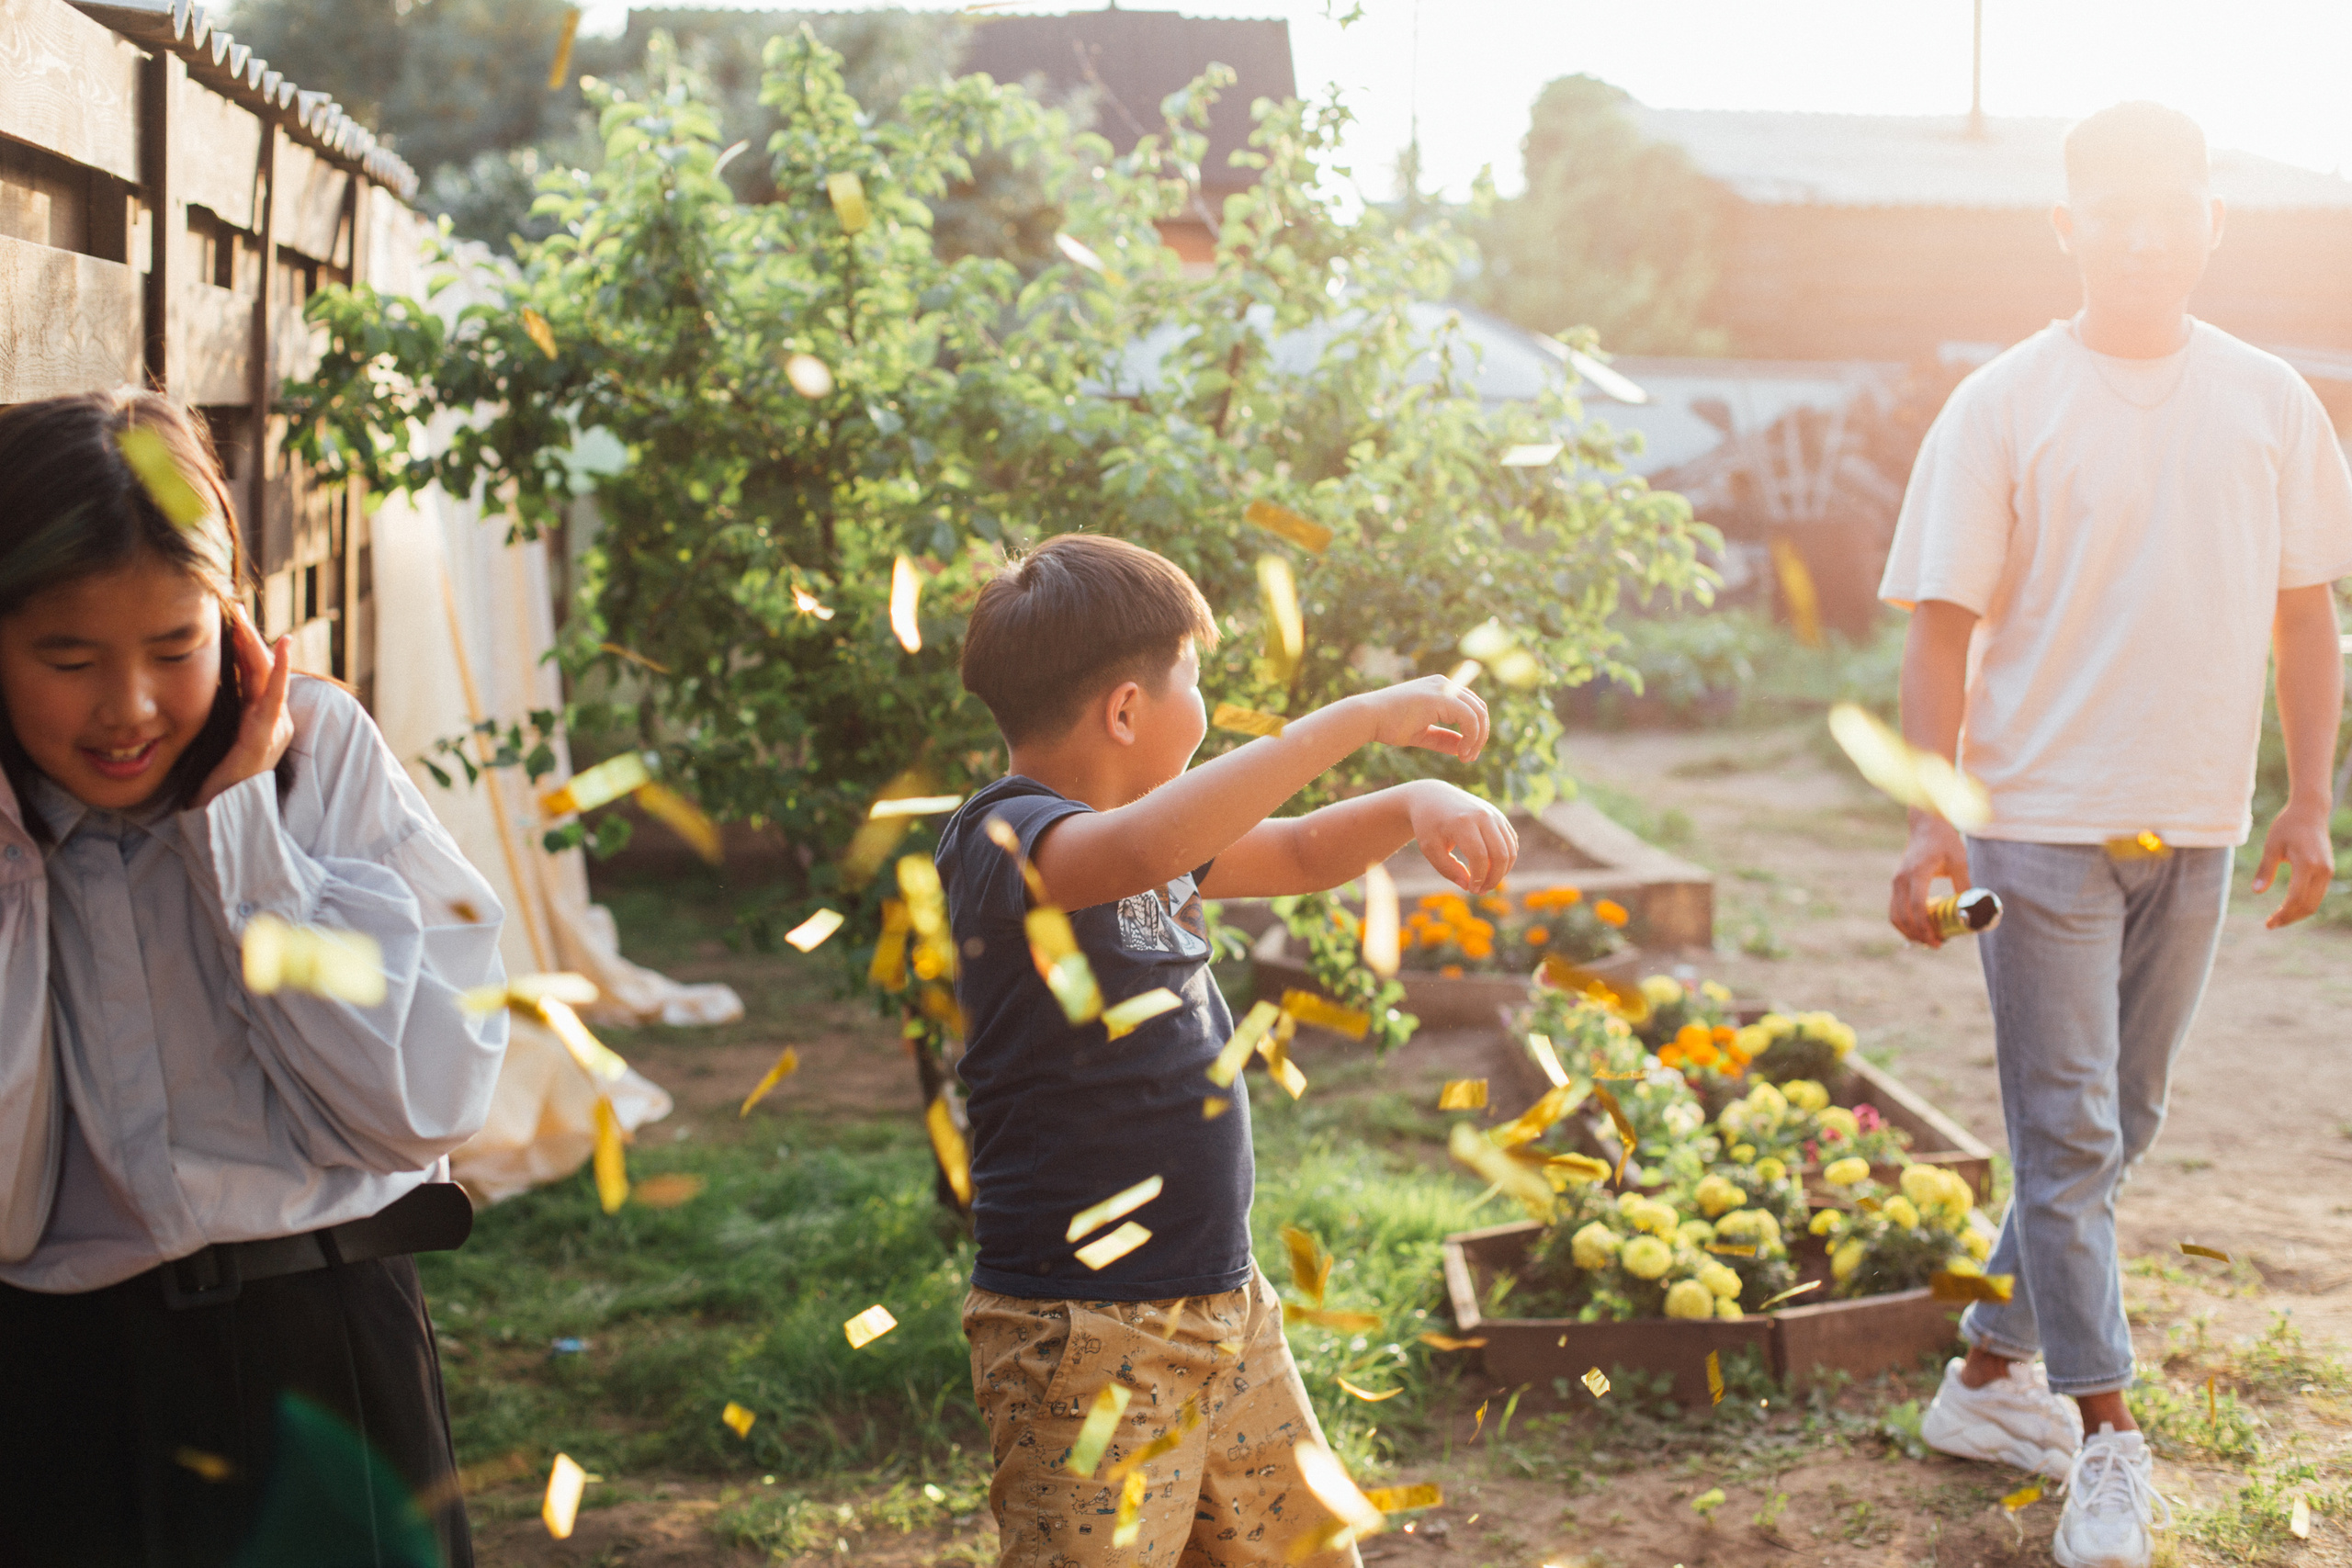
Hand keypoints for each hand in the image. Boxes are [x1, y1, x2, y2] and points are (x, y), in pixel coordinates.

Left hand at [193, 604, 293, 810]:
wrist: (222, 817)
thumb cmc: (216, 783)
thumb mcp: (217, 741)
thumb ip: (220, 716)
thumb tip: (202, 687)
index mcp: (261, 721)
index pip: (256, 674)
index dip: (246, 646)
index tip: (232, 618)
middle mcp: (275, 721)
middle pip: (264, 670)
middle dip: (250, 638)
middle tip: (234, 606)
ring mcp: (274, 729)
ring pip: (269, 676)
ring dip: (259, 644)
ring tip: (245, 619)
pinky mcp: (265, 737)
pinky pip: (273, 697)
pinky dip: (279, 669)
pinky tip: (279, 645)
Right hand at [1357, 675, 1489, 762]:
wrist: (1368, 717)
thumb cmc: (1389, 725)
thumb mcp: (1422, 733)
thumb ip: (1443, 738)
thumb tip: (1464, 749)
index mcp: (1441, 688)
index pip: (1471, 706)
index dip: (1475, 731)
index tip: (1466, 754)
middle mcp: (1445, 684)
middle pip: (1480, 708)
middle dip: (1480, 735)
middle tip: (1470, 758)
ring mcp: (1444, 688)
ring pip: (1479, 713)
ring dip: (1478, 738)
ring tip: (1466, 757)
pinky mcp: (1442, 698)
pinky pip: (1470, 718)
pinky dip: (1472, 737)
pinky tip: (1461, 752)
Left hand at [1406, 780, 1517, 893]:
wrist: (1432, 797)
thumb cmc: (1428, 825)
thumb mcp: (1430, 849)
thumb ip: (1448, 869)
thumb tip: (1469, 886)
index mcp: (1462, 822)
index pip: (1479, 856)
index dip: (1479, 877)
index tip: (1471, 889)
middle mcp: (1483, 816)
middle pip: (1501, 854)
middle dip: (1494, 878)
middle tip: (1481, 891)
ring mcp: (1494, 814)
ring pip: (1511, 850)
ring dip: (1502, 871)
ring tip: (1485, 882)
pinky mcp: (1499, 816)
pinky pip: (1511, 843)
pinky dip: (1505, 859)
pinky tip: (1489, 868)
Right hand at [1888, 812, 1969, 946]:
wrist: (1925, 826)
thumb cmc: (1944, 842)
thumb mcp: (1959, 859)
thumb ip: (1964, 882)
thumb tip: (1974, 909)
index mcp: (1917, 873)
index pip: (1918, 907)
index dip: (1927, 927)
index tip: (1938, 940)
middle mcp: (1901, 879)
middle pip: (1902, 916)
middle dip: (1918, 935)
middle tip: (1936, 945)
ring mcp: (1896, 882)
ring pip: (1894, 915)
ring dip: (1908, 932)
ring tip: (1927, 940)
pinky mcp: (1896, 885)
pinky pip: (1894, 910)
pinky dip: (1904, 923)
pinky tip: (1920, 929)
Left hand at [2254, 798, 2333, 928]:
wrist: (2310, 812)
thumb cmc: (2287, 827)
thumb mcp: (2271, 845)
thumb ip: (2265, 869)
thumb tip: (2256, 892)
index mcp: (2307, 864)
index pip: (2296, 898)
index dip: (2283, 914)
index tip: (2268, 924)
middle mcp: (2322, 870)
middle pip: (2308, 905)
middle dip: (2289, 918)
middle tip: (2270, 925)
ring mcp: (2328, 871)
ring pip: (2315, 902)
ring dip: (2297, 914)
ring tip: (2277, 919)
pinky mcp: (2327, 871)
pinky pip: (2317, 895)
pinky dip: (2303, 905)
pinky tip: (2288, 907)